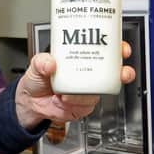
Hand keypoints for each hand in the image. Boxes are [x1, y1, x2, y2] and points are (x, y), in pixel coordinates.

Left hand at [15, 41, 135, 129]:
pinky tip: (64, 99)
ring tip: (66, 92)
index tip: (121, 47)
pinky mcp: (83, 105)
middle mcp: (88, 73)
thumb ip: (41, 61)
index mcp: (80, 57)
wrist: (31, 101)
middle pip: (113, 71)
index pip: (104, 49)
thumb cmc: (38, 78)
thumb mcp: (36, 64)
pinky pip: (87, 105)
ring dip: (87, 92)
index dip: (117, 48)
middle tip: (120, 72)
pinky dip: (76, 103)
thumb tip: (50, 62)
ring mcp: (87, 90)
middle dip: (122, 72)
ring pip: (99, 91)